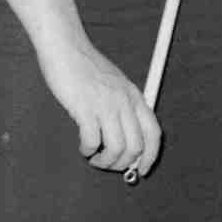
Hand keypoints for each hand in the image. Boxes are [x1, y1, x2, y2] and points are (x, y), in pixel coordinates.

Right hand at [37, 32, 161, 176]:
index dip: (151, 157)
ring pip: (117, 149)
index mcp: (135, 96)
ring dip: (104, 161)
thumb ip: (123, 108)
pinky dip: (87, 151)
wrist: (68, 49)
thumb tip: (127, 145)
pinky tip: (82, 145)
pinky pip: (92, 142)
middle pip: (136, 147)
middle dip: (122, 164)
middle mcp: (125, 101)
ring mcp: (106, 104)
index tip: (141, 172)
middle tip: (106, 164)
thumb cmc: (88, 70)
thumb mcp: (116, 86)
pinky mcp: (85, 107)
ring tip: (93, 156)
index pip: (154, 133)